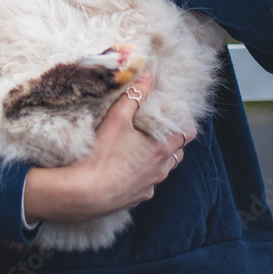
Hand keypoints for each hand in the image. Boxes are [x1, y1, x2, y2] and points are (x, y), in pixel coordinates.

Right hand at [23, 72, 196, 223]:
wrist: (85, 193)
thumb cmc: (102, 154)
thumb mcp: (117, 118)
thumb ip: (134, 96)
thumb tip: (146, 75)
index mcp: (161, 149)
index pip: (187, 134)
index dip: (184, 123)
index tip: (176, 115)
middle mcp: (161, 170)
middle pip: (177, 152)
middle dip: (171, 140)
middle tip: (157, 127)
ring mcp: (150, 186)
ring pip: (163, 169)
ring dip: (158, 158)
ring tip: (141, 146)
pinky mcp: (137, 198)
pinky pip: (148, 183)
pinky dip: (143, 174)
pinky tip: (126, 167)